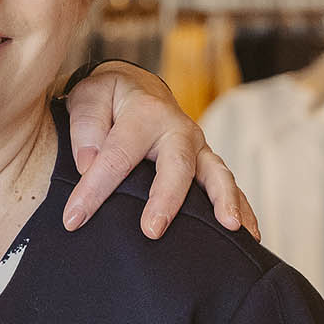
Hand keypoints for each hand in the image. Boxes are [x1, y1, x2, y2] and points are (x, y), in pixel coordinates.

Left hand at [61, 62, 258, 240]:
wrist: (136, 88)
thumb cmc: (107, 99)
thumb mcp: (87, 98)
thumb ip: (85, 128)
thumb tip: (89, 163)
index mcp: (144, 112)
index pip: (115, 156)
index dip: (93, 190)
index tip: (73, 220)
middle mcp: (178, 129)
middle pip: (177, 166)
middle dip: (166, 199)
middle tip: (152, 231)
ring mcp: (197, 147)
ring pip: (216, 174)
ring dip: (224, 201)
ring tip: (229, 228)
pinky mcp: (207, 163)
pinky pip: (228, 186)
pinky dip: (243, 209)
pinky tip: (250, 235)